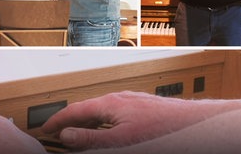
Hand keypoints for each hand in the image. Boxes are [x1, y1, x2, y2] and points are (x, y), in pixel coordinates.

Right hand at [41, 91, 220, 150]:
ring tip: (79, 134)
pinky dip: (102, 121)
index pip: (74, 110)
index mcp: (109, 104)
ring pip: (101, 110)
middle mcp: (119, 98)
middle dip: (70, 121)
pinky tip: (108, 131)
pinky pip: (114, 112)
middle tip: (58, 133)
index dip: (57, 121)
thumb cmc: (163, 131)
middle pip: (86, 108)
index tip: (45, 129)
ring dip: (86, 122)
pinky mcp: (143, 107)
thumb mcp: (120, 141)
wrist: (195, 125)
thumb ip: (91, 139)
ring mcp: (132, 101)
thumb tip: (67, 135)